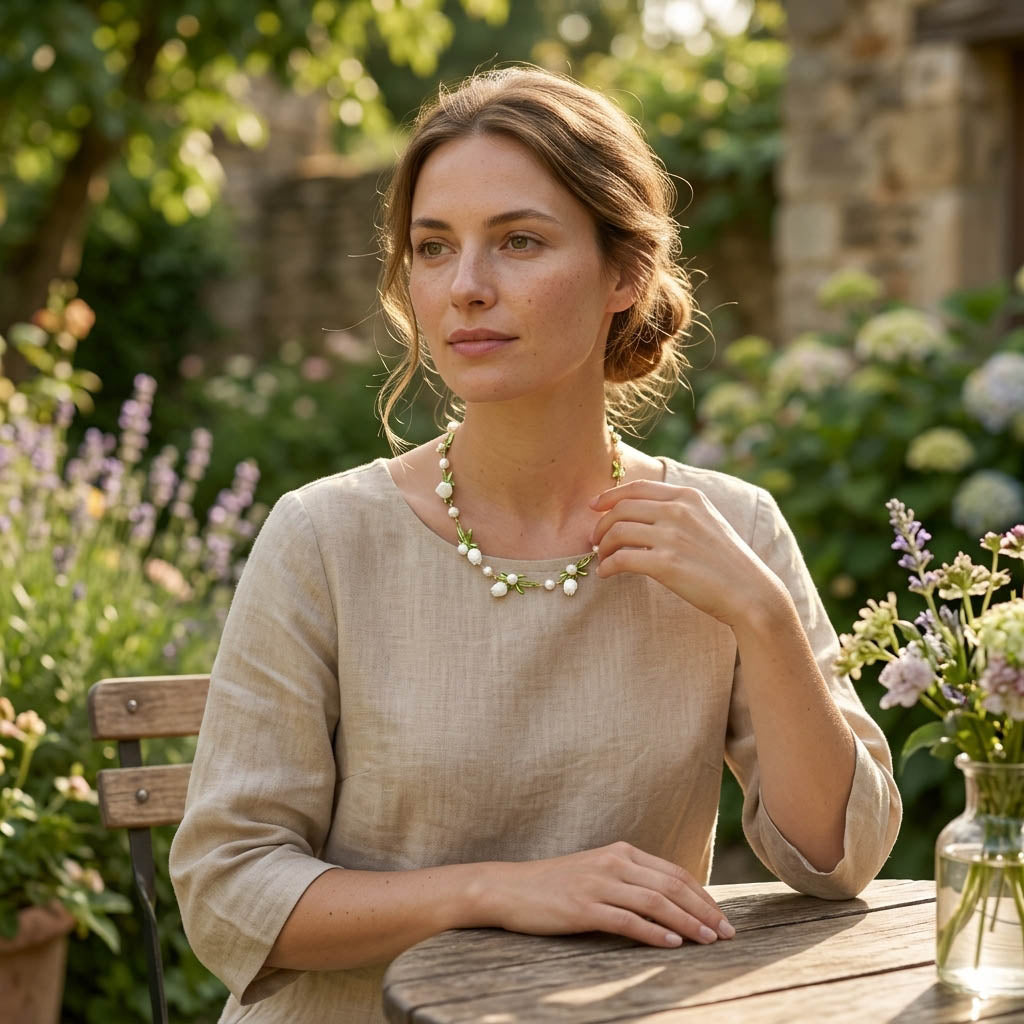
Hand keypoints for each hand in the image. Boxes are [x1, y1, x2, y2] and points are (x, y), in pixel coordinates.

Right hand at [481, 841, 733, 946]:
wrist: (509, 888)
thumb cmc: (554, 886)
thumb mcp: (596, 873)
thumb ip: (629, 881)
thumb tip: (668, 904)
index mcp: (620, 852)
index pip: (673, 873)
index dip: (702, 895)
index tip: (722, 917)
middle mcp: (613, 863)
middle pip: (671, 886)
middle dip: (704, 910)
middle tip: (728, 933)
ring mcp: (598, 884)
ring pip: (655, 902)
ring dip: (687, 922)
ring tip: (709, 940)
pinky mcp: (583, 907)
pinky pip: (626, 920)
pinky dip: (653, 932)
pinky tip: (672, 944)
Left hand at [590, 480, 783, 627]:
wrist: (750, 592)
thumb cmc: (726, 561)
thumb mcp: (706, 521)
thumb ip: (678, 511)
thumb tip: (639, 513)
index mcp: (688, 496)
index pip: (637, 488)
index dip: (609, 496)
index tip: (594, 507)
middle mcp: (678, 510)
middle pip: (621, 509)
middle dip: (601, 525)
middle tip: (595, 540)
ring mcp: (672, 536)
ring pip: (617, 532)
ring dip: (602, 546)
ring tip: (601, 558)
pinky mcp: (666, 564)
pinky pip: (621, 559)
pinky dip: (608, 566)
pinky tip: (606, 574)